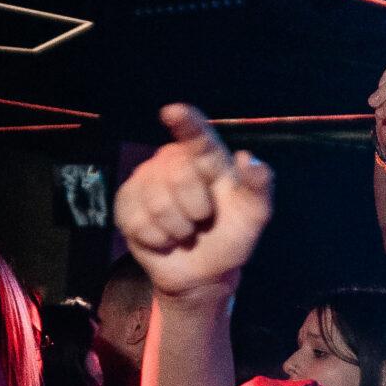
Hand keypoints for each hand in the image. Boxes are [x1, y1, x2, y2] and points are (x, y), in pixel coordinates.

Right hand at [114, 104, 273, 297]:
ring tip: (184, 231)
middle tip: (201, 220)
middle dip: (194, 208)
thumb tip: (249, 159)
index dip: (186, 123)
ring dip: (176, 229)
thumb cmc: (230, 236)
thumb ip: (259, 188)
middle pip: (177, 174)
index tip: (173, 112)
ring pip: (157, 203)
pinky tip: (164, 238)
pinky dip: (157, 238)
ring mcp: (146, 179)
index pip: (197, 136)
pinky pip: (137, 220)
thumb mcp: (254, 216)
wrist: (203, 272)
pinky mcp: (126, 202)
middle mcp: (173, 161)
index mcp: (208, 158)